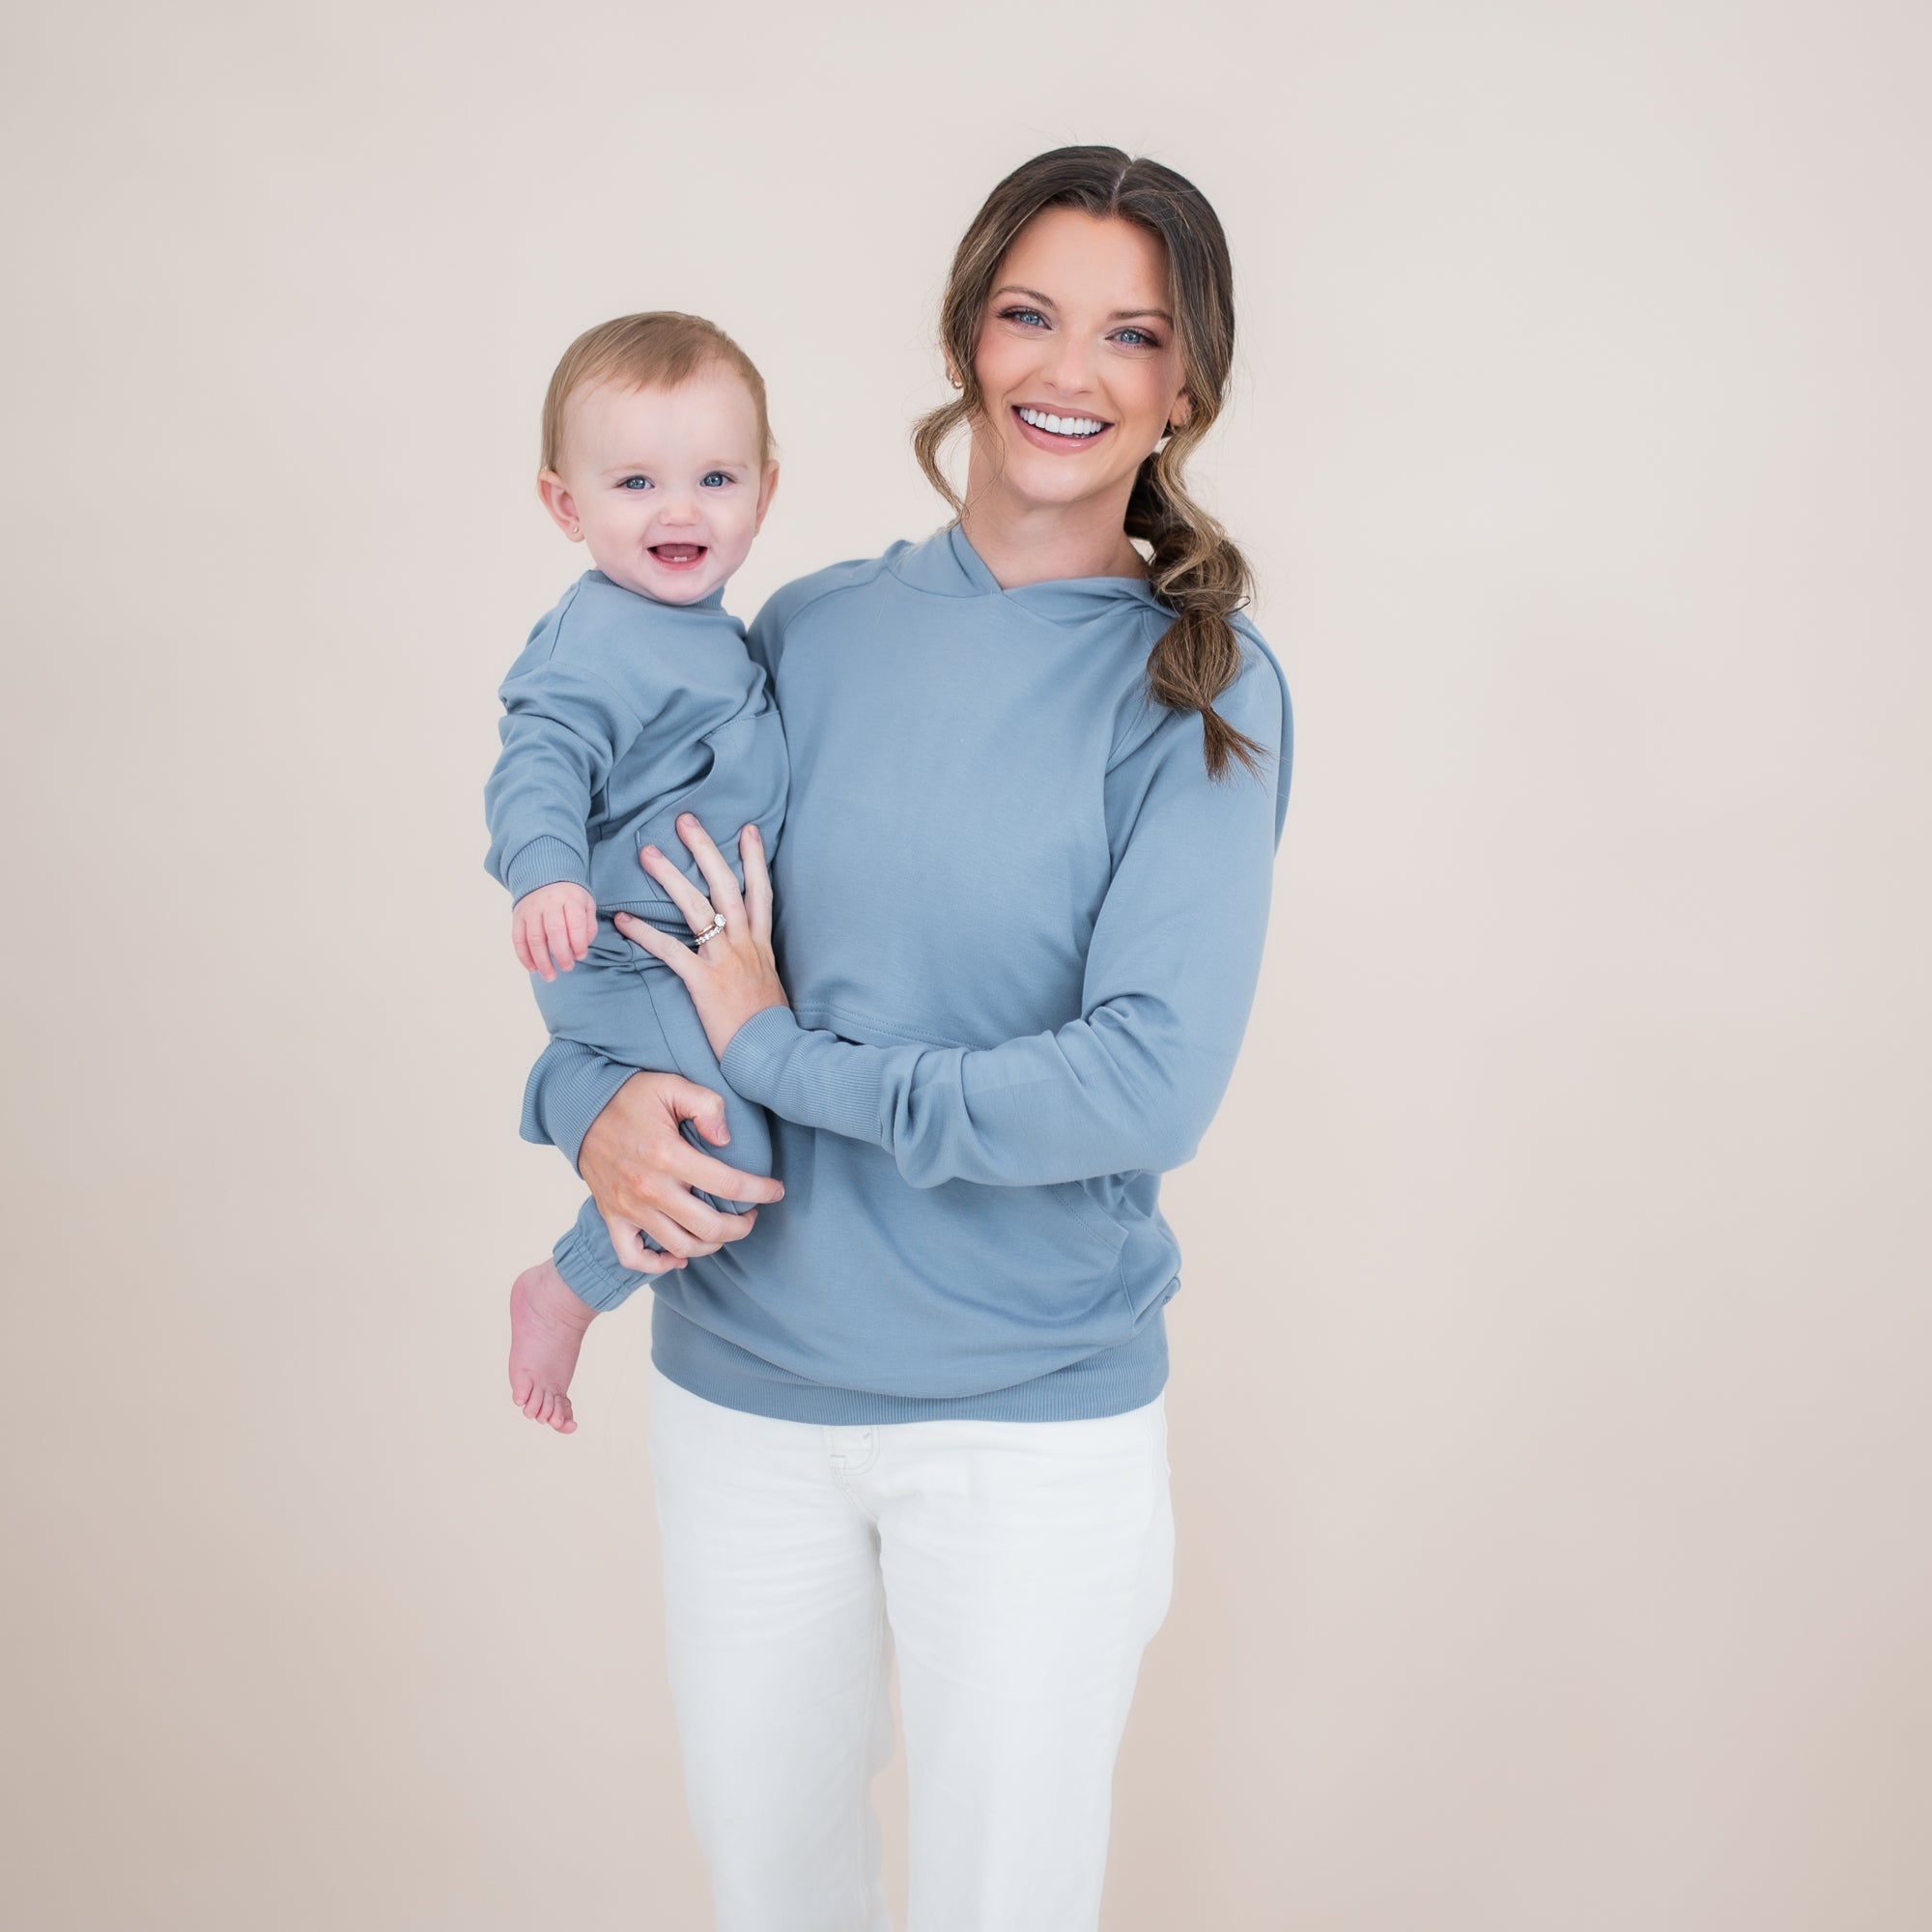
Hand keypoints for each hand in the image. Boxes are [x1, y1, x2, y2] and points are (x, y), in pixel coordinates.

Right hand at [512, 880, 596, 980]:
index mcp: (570, 898)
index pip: (575, 923)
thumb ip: (588, 926)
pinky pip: (518, 938)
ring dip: (542, 961)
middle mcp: (549, 902)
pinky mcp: (518, 916)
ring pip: (534, 938)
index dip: (578, 943)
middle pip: (554, 931)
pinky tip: (533, 969)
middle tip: (567, 968)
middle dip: (561, 954)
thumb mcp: (586, 905)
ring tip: (550, 976)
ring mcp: (531, 909)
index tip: (581, 956)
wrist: (545, 878)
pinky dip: (524, 956)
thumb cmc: (570, 898)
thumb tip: (581, 949)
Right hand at [577, 1069, 783, 1270]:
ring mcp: (629, 1208)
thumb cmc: (630, 1096)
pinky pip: (634, 1258)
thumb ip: (707, 1106)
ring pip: (680, 1246)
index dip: (761, 1191)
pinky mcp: (612, 1217)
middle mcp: (649, 1189)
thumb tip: (726, 1139)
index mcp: (668, 1156)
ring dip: (711, 1245)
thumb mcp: (672, 1085)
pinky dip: (659, 1265)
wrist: (579, 1108)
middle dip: (741, 1227)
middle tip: (751, 1215)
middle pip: (709, 1227)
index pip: (729, 1186)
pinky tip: (680, 1255)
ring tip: (724, 1230)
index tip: (775, 1190)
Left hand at [613, 814, 787, 1061]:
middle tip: (685, 820)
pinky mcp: (704, 983)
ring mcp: (725, 961)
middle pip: (725, 886)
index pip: (760, 891)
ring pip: (697, 908)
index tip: (747, 828)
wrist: (776, 1054)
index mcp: (761, 945)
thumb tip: (746, 955)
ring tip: (648, 854)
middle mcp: (744, 945)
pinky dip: (646, 933)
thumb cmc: (770, 1026)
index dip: (754, 858)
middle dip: (706, 849)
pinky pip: (671, 951)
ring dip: (671, 877)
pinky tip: (623, 920)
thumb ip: (756, 963)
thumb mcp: (769, 985)